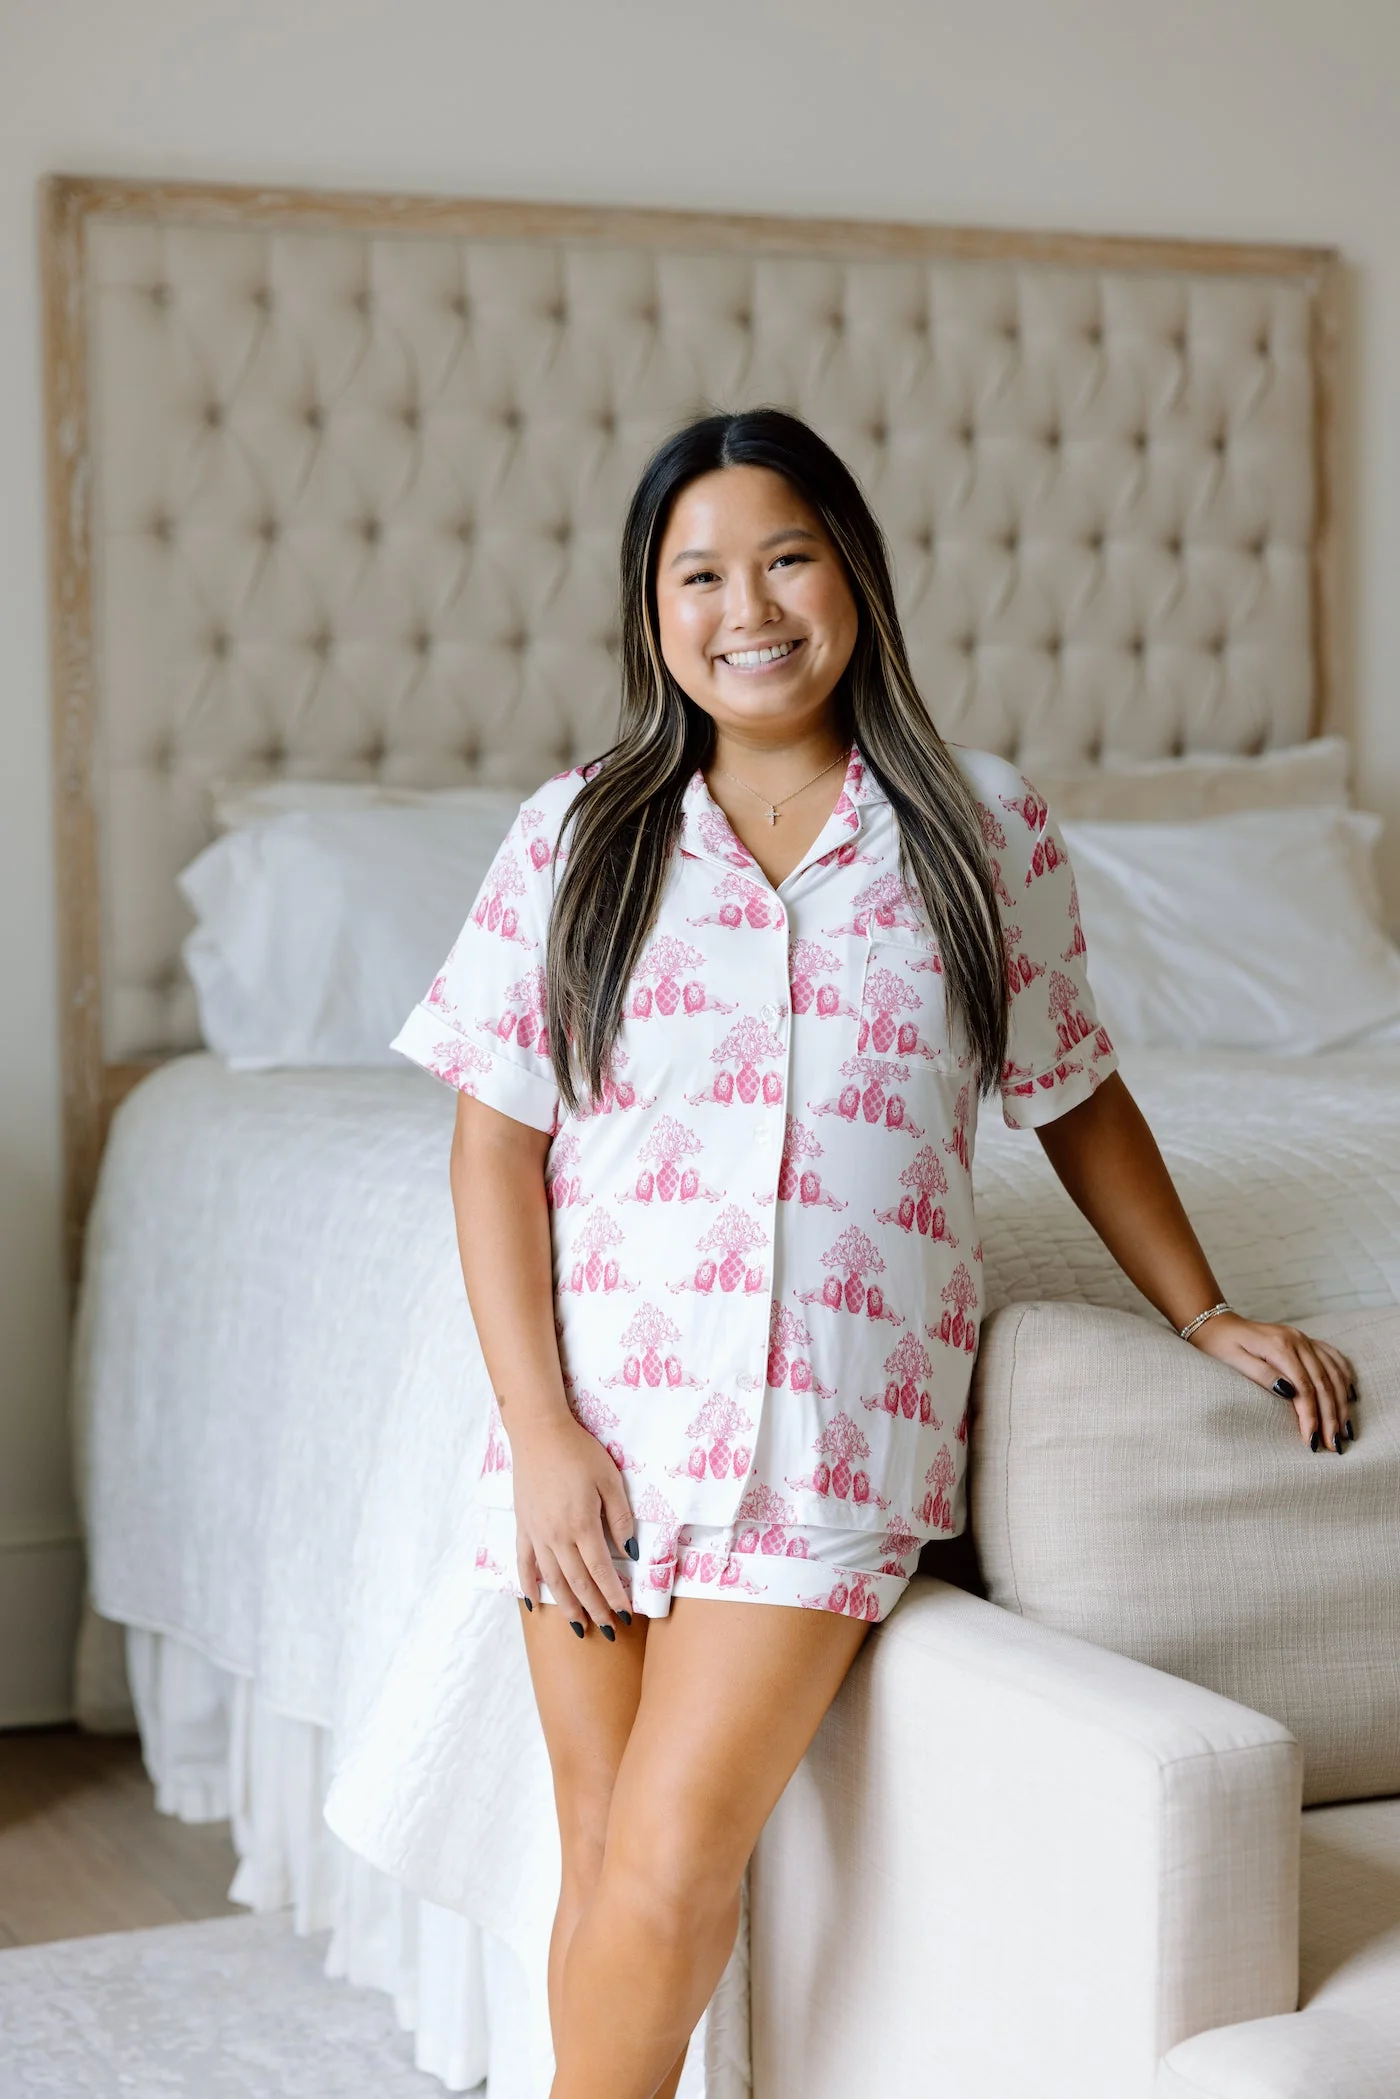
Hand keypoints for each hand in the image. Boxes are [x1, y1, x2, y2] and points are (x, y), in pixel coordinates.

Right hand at [508, 1407, 638, 1635]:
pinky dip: (528, 1585)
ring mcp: (536, 1533)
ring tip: (578, 1626)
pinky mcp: (522, 1526)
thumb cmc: (579, 1452)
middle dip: (594, 1608)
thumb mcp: (610, 1480)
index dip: (614, 1596)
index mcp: (582, 1525)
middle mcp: (556, 1536)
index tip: (626, 1614)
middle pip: (577, 1582)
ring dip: (565, 1605)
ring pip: (551, 1579)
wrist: (539, 1433)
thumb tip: (630, 1552)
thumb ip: (620, 1517)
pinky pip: (523, 1562)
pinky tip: (535, 1602)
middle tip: (608, 1628)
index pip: (601, 1571)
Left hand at [1188, 1313, 1356, 1453]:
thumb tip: (1289, 1393)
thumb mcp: (1233, 1361)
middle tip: (1335, 1445)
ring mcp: (1304, 1339)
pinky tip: (1351, 1396)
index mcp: (1280, 1346)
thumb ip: (1261, 1375)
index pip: (1304, 1387)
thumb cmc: (1220, 1346)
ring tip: (1344, 1430)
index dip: (1311, 1416)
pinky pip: (1333, 1358)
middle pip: (1323, 1383)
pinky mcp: (1305, 1341)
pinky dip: (1344, 1378)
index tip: (1313, 1441)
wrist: (1217, 1324)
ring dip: (1341, 1403)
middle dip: (1331, 1417)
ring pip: (1333, 1374)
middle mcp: (1297, 1340)